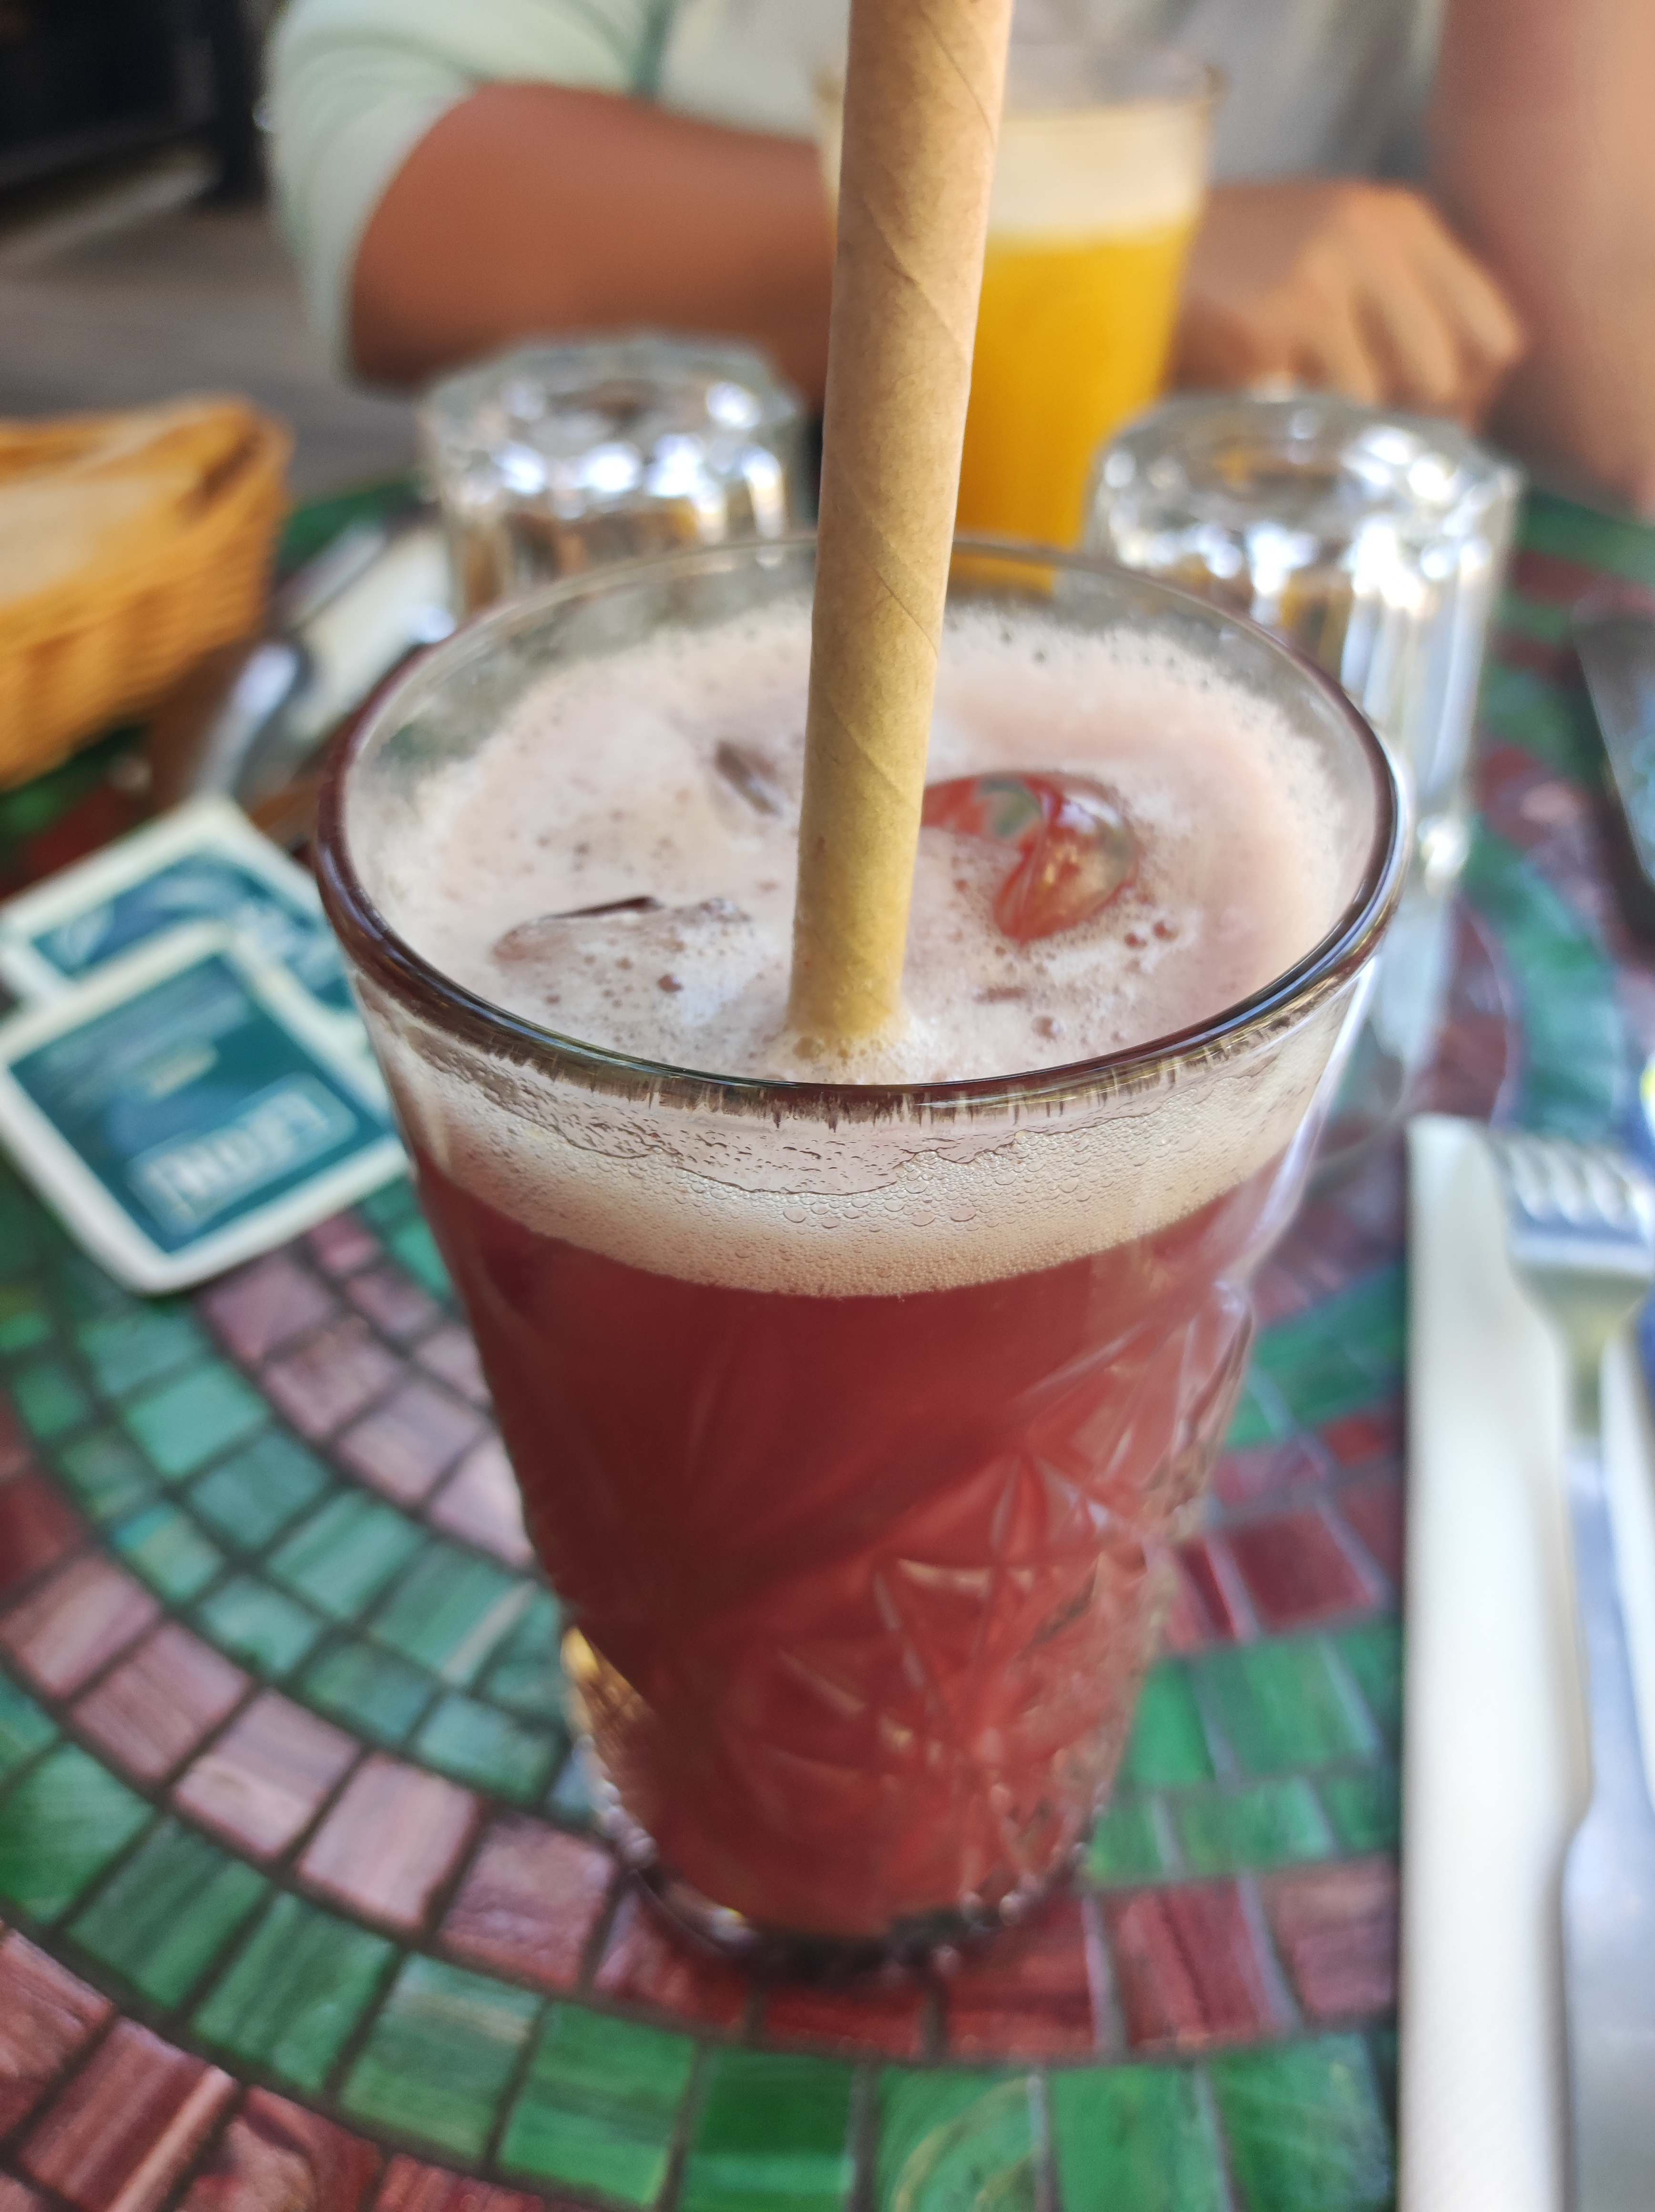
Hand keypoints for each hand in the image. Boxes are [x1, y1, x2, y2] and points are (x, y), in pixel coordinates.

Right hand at [1173, 179, 1525, 426]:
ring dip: (1339, 435)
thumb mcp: (1341, 247)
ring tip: (1300, 426)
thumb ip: (1405, 302)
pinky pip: (1301, 421)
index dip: (1472, 396)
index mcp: (1404, 221)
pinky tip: (1255, 420)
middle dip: (1409, 423)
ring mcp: (1313, 288)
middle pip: (1442, 380)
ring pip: (1372, 408)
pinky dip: (1282, 437)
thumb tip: (1464, 407)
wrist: (1132, 240)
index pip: (1496, 336)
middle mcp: (1370, 245)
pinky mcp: (1259, 336)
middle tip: (1368, 442)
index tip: (1435, 420)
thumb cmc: (1241, 259)